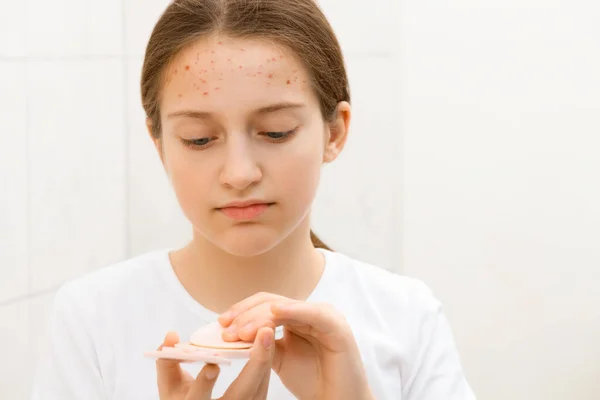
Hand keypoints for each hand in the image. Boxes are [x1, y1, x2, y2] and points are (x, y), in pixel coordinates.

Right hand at [156, 326, 274, 398]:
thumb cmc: (183, 398)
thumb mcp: (170, 386)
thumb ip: (167, 362)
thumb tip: (171, 335)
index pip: (198, 399)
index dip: (204, 382)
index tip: (212, 364)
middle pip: (243, 393)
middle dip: (256, 363)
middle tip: (265, 332)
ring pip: (259, 388)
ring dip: (266, 358)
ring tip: (269, 329)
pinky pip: (264, 385)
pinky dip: (267, 363)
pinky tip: (268, 342)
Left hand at [218, 293, 373, 399]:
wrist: (338, 399)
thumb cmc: (311, 380)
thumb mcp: (278, 358)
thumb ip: (261, 342)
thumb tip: (233, 332)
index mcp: (296, 316)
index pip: (265, 304)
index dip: (242, 310)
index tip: (220, 324)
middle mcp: (309, 311)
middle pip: (272, 302)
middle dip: (246, 314)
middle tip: (226, 329)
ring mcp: (323, 315)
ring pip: (287, 306)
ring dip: (261, 316)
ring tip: (242, 331)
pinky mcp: (336, 325)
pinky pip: (313, 312)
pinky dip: (294, 310)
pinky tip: (276, 312)